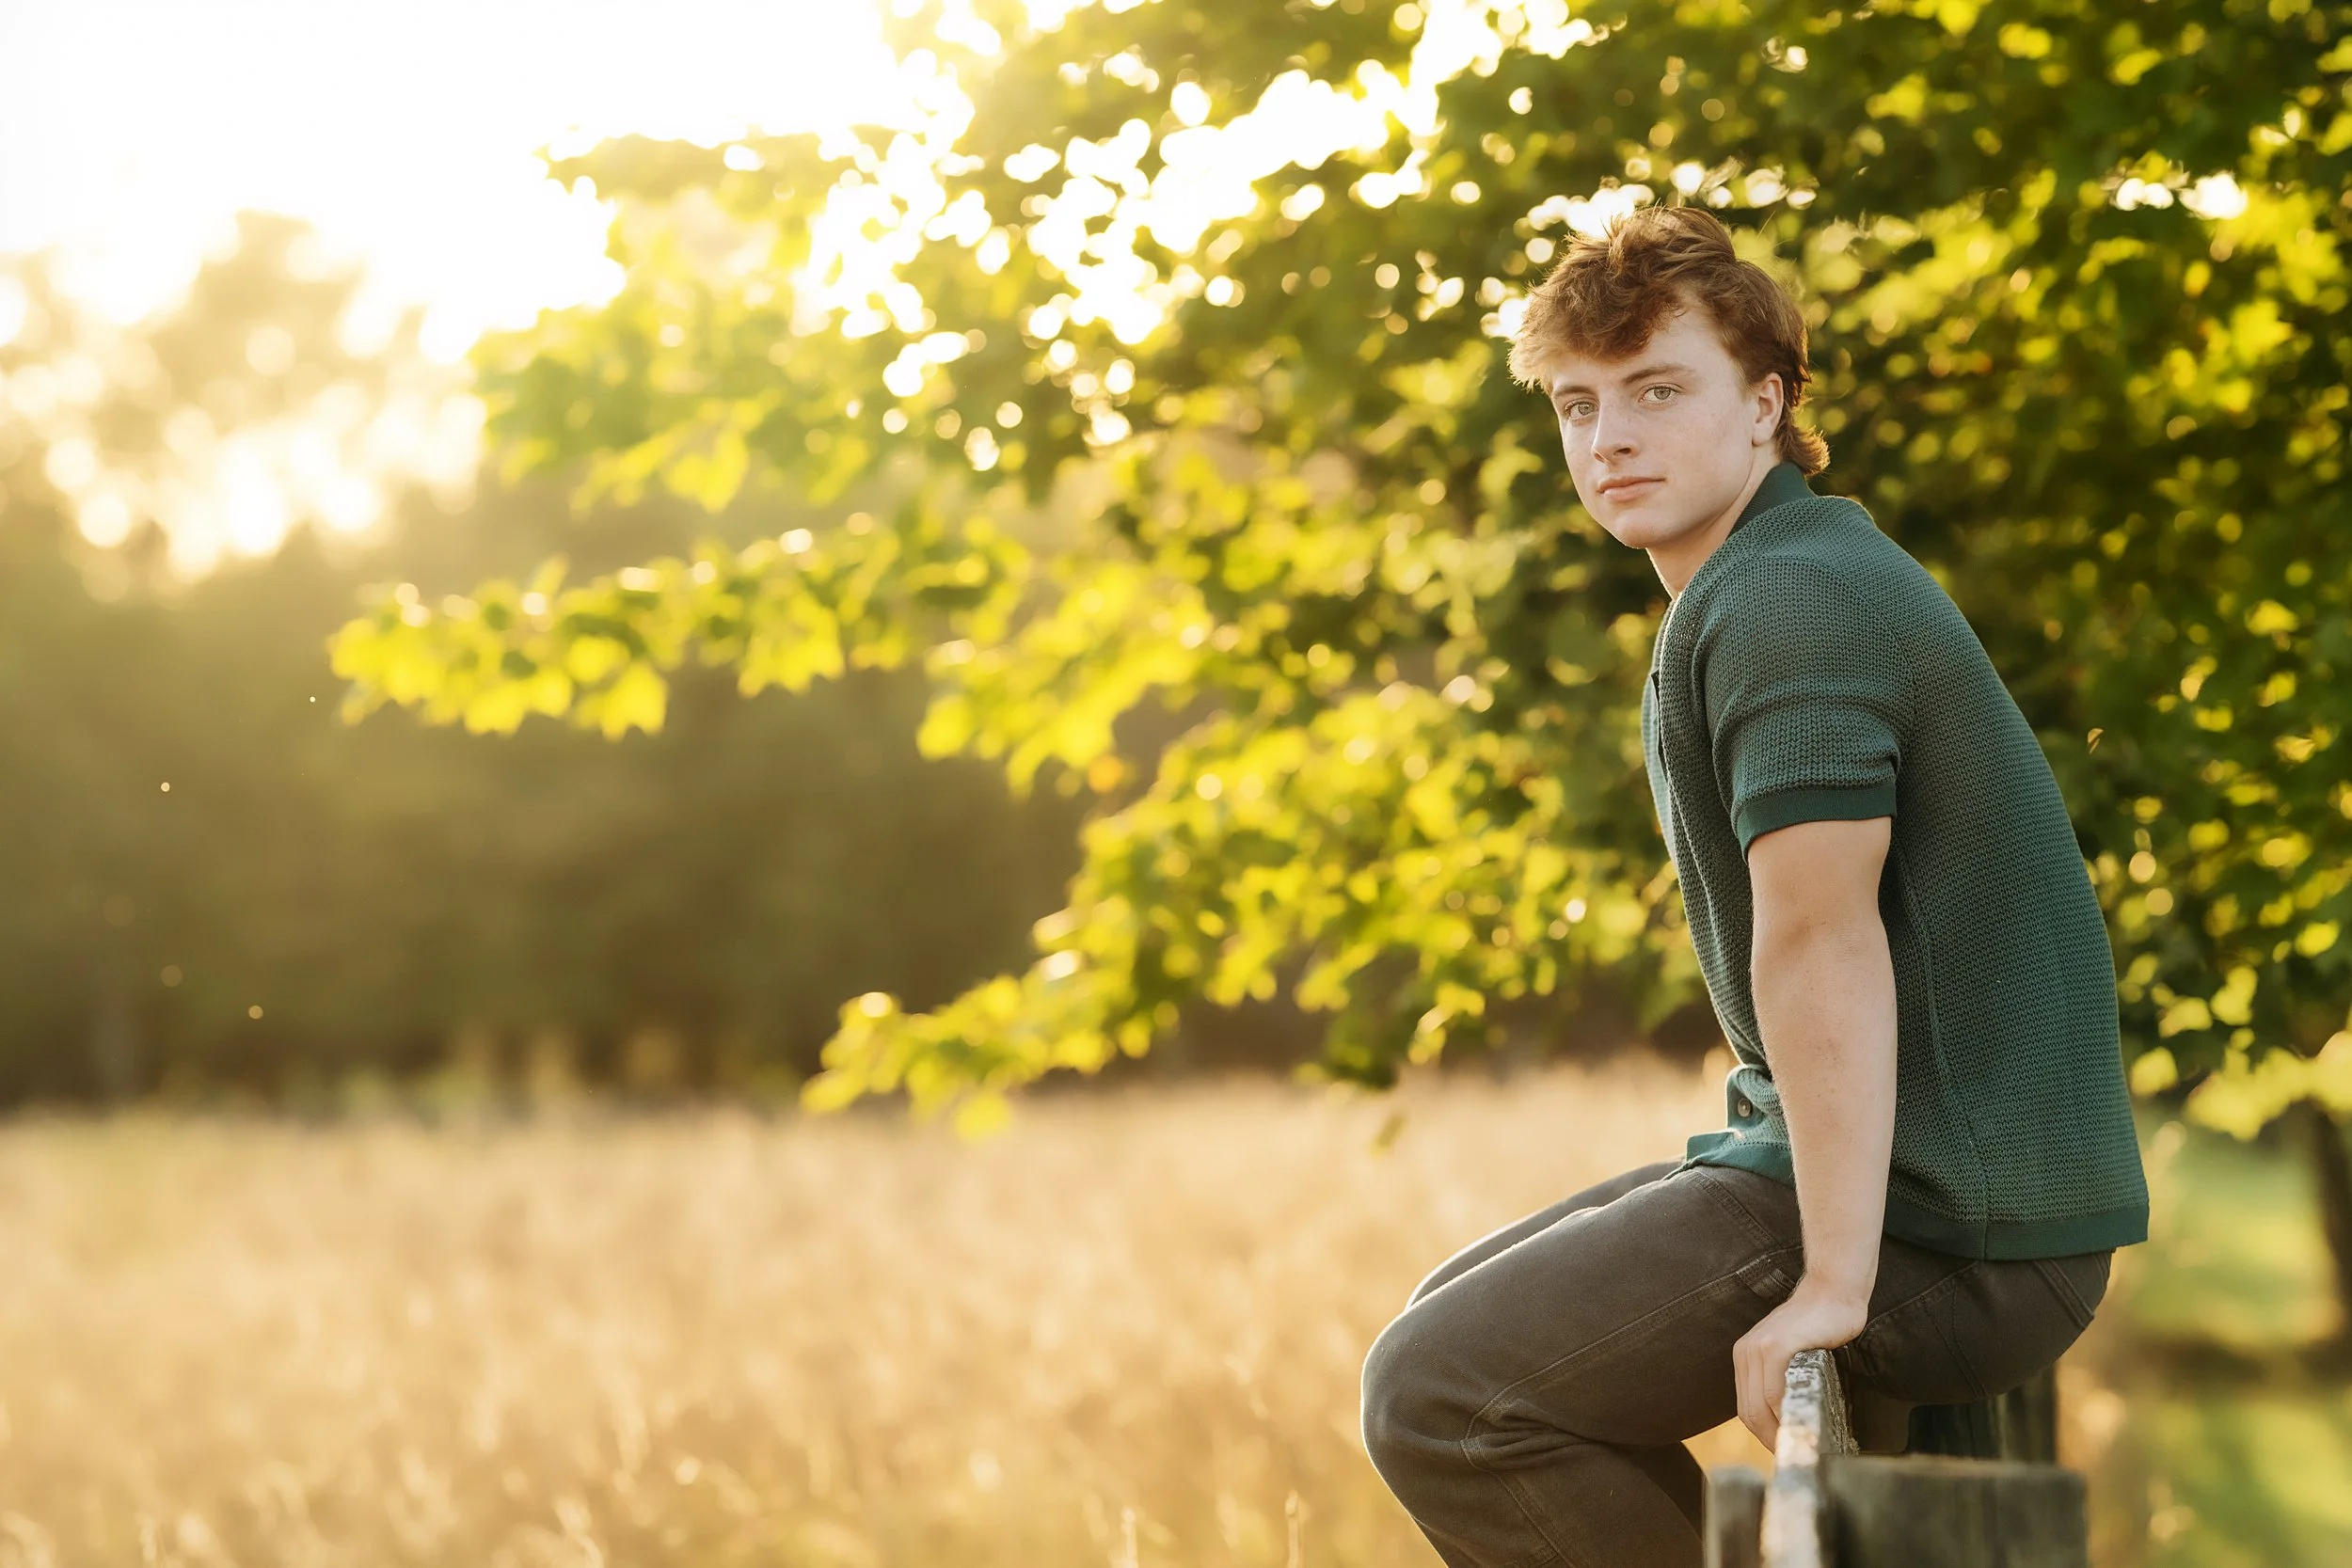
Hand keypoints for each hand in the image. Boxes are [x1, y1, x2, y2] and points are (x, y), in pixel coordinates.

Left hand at [1732, 1280, 1869, 1451]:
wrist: (1832, 1294)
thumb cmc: (1819, 1328)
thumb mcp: (1790, 1356)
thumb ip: (1781, 1382)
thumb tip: (1787, 1422)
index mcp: (1745, 1357)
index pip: (1746, 1408)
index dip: (1763, 1435)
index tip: (1783, 1450)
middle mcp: (1746, 1353)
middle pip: (1749, 1411)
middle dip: (1769, 1439)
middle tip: (1792, 1455)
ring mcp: (1758, 1348)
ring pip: (1759, 1405)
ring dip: (1776, 1431)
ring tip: (1797, 1445)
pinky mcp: (1777, 1346)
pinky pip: (1773, 1391)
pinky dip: (1783, 1412)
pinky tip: (1799, 1422)